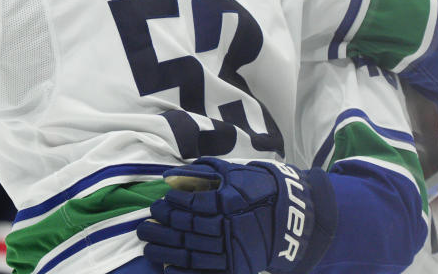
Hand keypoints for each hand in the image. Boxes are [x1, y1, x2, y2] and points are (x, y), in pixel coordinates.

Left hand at [136, 157, 335, 273]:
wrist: (292, 217)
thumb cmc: (259, 189)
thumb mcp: (234, 174)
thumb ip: (203, 172)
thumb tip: (170, 176)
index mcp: (230, 202)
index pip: (194, 204)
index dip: (174, 203)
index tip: (162, 200)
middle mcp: (230, 227)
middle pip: (188, 228)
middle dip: (163, 225)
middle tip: (145, 223)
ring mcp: (233, 250)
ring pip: (191, 251)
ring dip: (165, 249)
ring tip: (147, 245)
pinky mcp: (237, 267)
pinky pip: (206, 272)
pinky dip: (185, 272)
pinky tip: (167, 268)